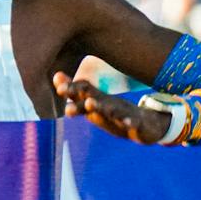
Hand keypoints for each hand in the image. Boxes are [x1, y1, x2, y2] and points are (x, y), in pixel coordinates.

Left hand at [54, 72, 173, 144]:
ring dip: (100, 106)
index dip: (70, 90)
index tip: (58, 88)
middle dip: (78, 93)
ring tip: (90, 103)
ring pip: (111, 109)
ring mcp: (122, 112)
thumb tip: (55, 75)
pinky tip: (128, 123)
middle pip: (92, 97)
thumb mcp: (93, 102)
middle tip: (64, 90)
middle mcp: (108, 103)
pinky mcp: (136, 122)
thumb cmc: (112, 111)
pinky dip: (130, 122)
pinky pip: (132, 123)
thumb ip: (74, 91)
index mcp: (96, 100)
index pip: (81, 92)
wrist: (144, 124)